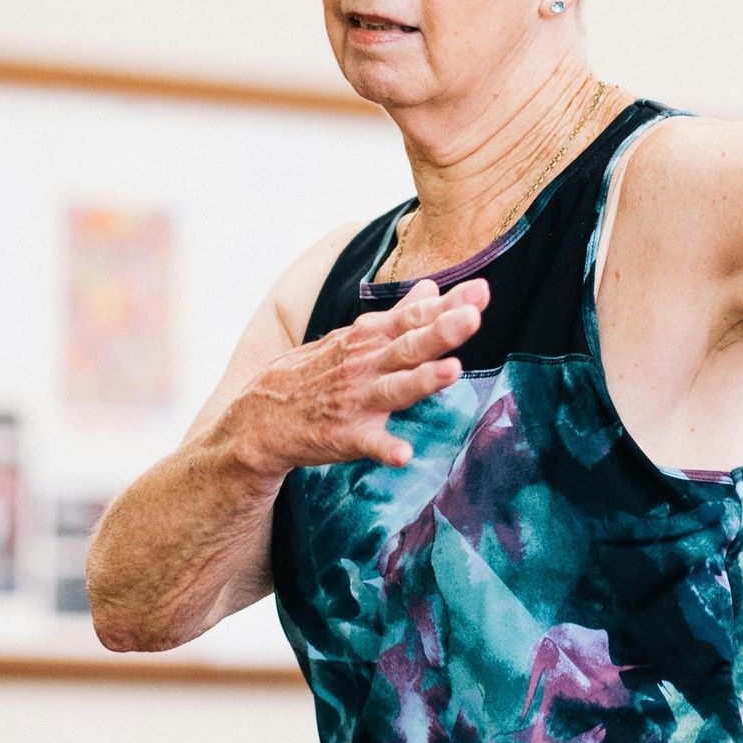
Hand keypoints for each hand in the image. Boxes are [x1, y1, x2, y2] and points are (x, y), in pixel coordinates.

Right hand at [226, 278, 488, 473]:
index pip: (415, 317)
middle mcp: (368, 365)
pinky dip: (386, 449)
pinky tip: (404, 455)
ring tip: (452, 371)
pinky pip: (369, 444)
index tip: (481, 290)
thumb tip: (432, 287)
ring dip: (423, 380)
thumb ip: (400, 316)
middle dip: (442, 331)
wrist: (261, 416)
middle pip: (410, 346)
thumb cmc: (318, 371)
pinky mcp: (345, 435)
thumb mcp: (355, 337)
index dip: (448, 305)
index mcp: (373, 339)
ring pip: (395, 388)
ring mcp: (357, 400)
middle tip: (473, 317)